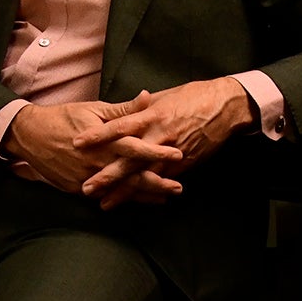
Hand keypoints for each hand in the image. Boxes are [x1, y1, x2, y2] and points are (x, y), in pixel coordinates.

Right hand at [5, 96, 181, 198]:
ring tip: (164, 198)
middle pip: (132, 176)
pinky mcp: (78, 188)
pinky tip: (137, 201)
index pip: (136, 148)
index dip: (158, 152)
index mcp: (104, 141)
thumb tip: (147, 97)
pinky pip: (104, 196)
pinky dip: (122, 199)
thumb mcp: (94, 109)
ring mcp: (87, 178)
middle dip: (157, 183)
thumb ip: (123, 110)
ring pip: (120, 190)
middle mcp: (98, 162)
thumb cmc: (65, 118)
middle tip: (179, 187)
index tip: (178, 154)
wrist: (31, 136)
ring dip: (143, 195)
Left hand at [73, 78, 255, 200]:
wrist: (224, 106)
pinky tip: (135, 202)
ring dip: (124, 191)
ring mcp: (171, 152)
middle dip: (106, 175)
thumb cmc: (192, 97)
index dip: (97, 135)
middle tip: (86, 188)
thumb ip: (139, 109)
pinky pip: (162, 181)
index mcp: (151, 115)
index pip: (119, 126)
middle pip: (128, 158)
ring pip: (143, 175)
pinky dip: (148, 193)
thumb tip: (120, 115)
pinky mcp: (184, 164)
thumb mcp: (163, 98)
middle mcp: (159, 135)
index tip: (77, 143)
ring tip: (105, 204)